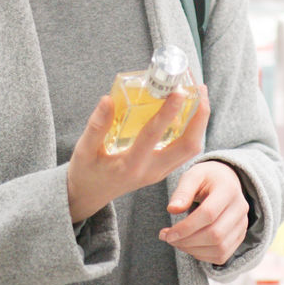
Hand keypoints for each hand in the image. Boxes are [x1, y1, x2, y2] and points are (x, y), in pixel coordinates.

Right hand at [66, 84, 209, 224]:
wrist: (90, 196)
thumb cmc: (85, 172)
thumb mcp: (84, 150)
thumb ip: (96, 126)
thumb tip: (107, 99)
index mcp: (130, 165)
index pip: (153, 136)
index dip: (168, 113)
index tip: (179, 92)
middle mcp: (151, 171)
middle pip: (187, 146)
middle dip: (199, 117)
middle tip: (199, 89)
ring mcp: (160, 172)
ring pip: (191, 148)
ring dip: (199, 122)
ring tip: (199, 94)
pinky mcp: (162, 170)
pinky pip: (185, 150)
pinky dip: (192, 129)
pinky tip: (189, 110)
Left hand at [160, 160, 249, 265]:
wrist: (225, 181)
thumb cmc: (206, 178)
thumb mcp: (192, 176)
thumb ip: (182, 191)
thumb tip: (172, 209)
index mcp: (228, 189)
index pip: (209, 214)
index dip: (186, 227)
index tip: (167, 233)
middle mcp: (240, 208)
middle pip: (215, 235)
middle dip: (187, 241)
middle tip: (168, 238)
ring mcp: (242, 224)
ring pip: (219, 248)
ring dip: (193, 250)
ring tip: (176, 242)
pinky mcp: (239, 237)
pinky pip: (221, 255)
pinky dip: (202, 255)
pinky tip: (189, 246)